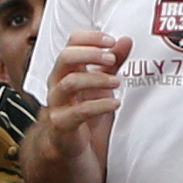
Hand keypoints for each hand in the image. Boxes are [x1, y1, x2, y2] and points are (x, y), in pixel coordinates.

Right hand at [42, 30, 132, 144]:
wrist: (70, 144)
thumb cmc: (84, 110)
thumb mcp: (102, 82)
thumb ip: (112, 62)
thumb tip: (126, 40)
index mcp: (66, 69)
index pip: (72, 43)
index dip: (91, 38)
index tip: (111, 41)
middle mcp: (57, 82)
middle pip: (66, 57)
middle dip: (91, 54)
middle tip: (111, 59)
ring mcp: (57, 102)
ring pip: (70, 82)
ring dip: (97, 79)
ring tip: (117, 82)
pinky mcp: (61, 122)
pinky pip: (78, 111)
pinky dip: (99, 105)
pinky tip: (115, 104)